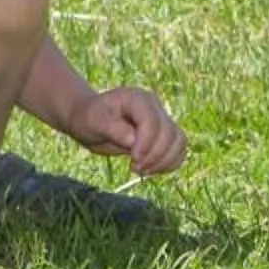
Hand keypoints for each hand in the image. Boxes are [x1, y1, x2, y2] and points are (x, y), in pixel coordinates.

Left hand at [66, 86, 186, 177]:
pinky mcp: (164, 135)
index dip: (147, 143)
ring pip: (178, 142)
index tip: (133, 159)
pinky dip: (169, 163)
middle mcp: (154, 107)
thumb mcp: (94, 122)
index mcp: (137, 99)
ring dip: (164, 161)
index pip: (153, 122)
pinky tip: (151, 170)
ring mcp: (162, 120)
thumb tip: (133, 140)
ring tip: (141, 170)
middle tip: (135, 167)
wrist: (90, 121)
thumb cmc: (89, 118)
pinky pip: (178, 150)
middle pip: (170, 133)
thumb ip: (114, 129)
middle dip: (155, 155)